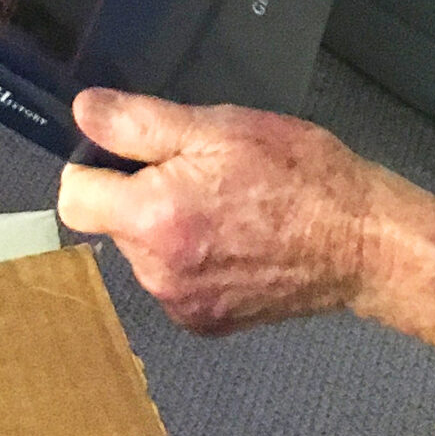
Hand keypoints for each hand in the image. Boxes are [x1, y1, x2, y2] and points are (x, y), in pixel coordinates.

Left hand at [57, 89, 376, 333]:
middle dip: (144, 194)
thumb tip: (83, 111)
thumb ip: (142, 123)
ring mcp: (179, 305)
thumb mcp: (221, 127)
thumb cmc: (300, 175)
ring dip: (170, 226)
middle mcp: (155, 273)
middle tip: (205, 170)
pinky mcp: (205, 323)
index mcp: (152, 219)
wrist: (360, 241)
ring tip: (230, 202)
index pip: (74, 197)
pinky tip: (241, 237)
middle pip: (114, 223)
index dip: (97, 165)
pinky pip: (176, 282)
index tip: (137, 152)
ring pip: (146, 252)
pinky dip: (196, 259)